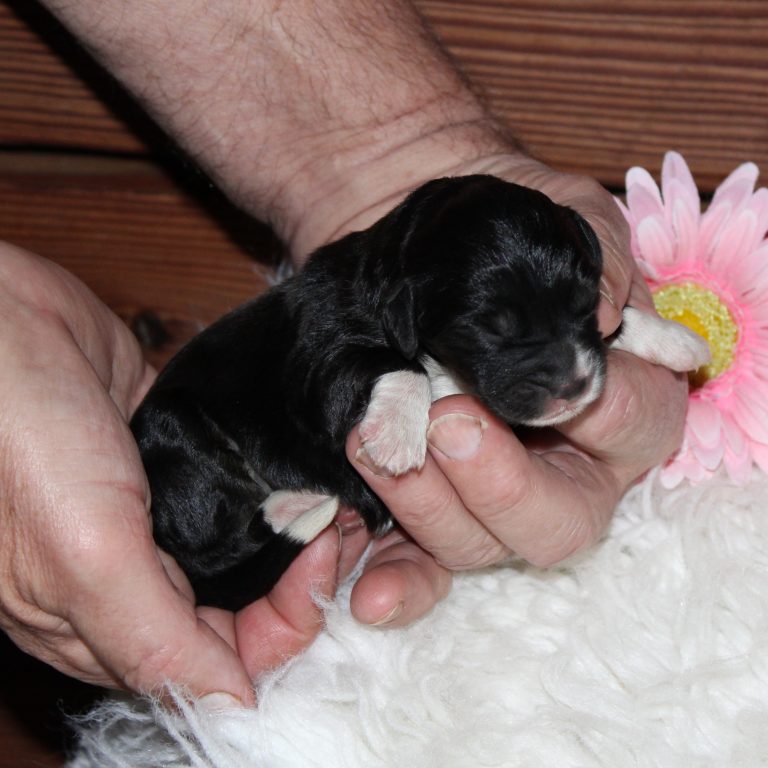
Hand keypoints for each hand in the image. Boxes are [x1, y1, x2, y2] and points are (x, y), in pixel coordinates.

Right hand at [0, 244, 341, 702]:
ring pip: (245, 551)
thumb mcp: (83, 552)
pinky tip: (311, 472)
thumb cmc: (21, 434)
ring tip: (342, 503)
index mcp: (99, 615)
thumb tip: (229, 707)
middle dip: (299, 582)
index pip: (214, 657)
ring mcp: (153, 513)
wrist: (3, 318)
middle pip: (238, 607)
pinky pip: (239, 493)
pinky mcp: (172, 460)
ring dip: (297, 535)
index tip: (320, 571)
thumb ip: (152, 636)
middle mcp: (130, 571)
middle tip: (343, 532)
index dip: (279, 629)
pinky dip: (279, 490)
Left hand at [340, 156, 687, 627]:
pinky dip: (400, 585)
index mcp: (620, 401)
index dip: (591, 410)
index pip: (631, 423)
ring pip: (481, 548)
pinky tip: (369, 595)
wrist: (416, 250)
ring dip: (429, 509)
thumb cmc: (501, 235)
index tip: (535, 383)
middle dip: (501, 484)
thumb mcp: (562, 217)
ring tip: (380, 447)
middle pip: (559, 522)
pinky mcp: (430, 508)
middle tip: (448, 423)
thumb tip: (604, 317)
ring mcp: (492, 498)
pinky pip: (422, 569)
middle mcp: (566, 468)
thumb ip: (598, 259)